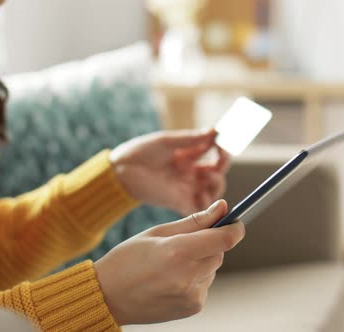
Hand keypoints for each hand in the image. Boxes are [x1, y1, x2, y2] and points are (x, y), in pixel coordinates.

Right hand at [94, 200, 244, 325]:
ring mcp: (191, 295)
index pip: (224, 239)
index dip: (235, 228)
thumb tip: (223, 208)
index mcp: (177, 252)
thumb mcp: (157, 231)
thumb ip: (194, 221)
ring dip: (201, 262)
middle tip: (185, 243)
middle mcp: (187, 276)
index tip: (236, 222)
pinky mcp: (192, 307)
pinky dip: (195, 278)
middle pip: (219, 253)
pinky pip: (205, 284)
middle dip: (210, 243)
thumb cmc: (128, 259)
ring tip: (171, 264)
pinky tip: (172, 279)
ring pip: (212, 268)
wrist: (108, 297)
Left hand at [109, 129, 229, 215]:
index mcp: (188, 157)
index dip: (221, 148)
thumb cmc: (140, 152)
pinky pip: (199, 207)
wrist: (120, 171)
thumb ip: (190, 139)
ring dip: (217, 183)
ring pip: (213, 190)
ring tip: (211, 175)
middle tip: (221, 156)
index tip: (222, 140)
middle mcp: (190, 173)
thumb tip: (214, 131)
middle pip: (217, 172)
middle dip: (222, 164)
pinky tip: (205, 193)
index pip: (213, 153)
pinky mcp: (179, 202)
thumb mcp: (167, 141)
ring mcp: (186, 188)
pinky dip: (207, 204)